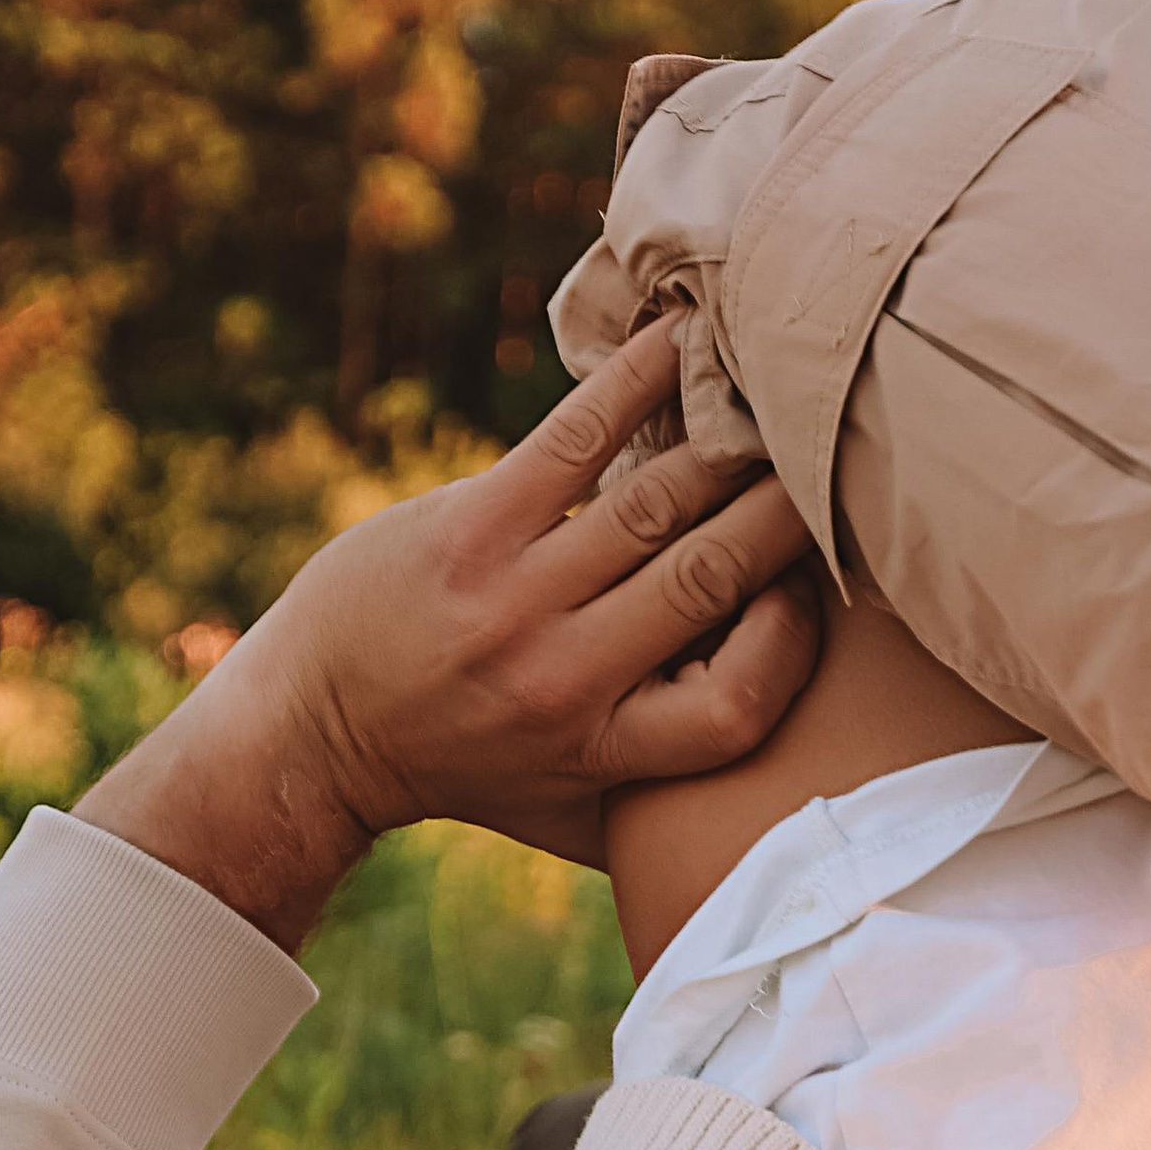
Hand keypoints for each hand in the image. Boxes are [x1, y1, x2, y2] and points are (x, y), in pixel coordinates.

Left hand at [78, 323, 817, 944]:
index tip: (808, 594)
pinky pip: (576, 436)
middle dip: (787, 513)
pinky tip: (685, 336)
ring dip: (729, 442)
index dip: (791, 641)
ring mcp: (513, 596)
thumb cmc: (469, 772)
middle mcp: (562, 677)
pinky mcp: (471, 525)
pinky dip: (639, 380)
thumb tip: (793, 775)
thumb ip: (669, 796)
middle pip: (711, 579)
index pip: (737, 704)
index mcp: (601, 753)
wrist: (317, 731)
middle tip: (833, 462)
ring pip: (660, 501)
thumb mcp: (572, 813)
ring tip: (778, 400)